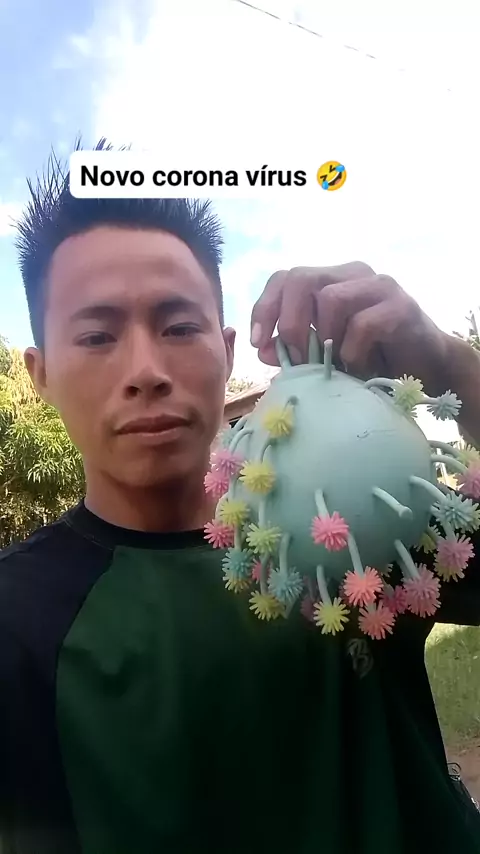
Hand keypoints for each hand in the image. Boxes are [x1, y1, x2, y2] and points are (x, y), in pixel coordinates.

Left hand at [250, 261, 454, 394]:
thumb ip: (294, 348)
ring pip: (331, 299)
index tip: (256, 342)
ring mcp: (379, 286)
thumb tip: (263, 348)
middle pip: (301, 278)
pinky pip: (362, 324)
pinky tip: (357, 367)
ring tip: (333, 364)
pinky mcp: (401, 307)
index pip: (285, 277)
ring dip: (324, 339)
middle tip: (295, 356)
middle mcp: (352, 274)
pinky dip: (351, 352)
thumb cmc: (373, 358)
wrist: (427, 368)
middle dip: (288, 322)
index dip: (265, 307)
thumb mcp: (326, 354)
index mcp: (331, 280)